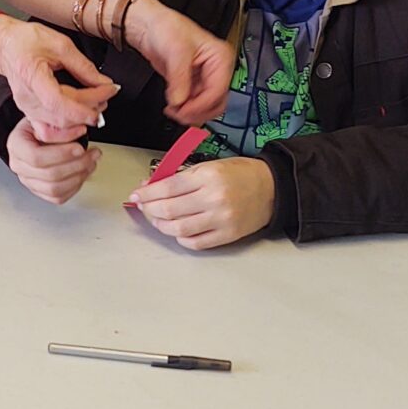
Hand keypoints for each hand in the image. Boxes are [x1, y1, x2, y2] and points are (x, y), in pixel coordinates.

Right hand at [0, 14, 119, 133]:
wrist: (4, 46)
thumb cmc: (25, 41)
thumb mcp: (60, 44)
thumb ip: (83, 66)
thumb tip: (102, 82)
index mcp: (32, 77)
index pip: (59, 103)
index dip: (85, 106)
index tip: (106, 94)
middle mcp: (27, 99)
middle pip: (63, 116)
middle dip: (90, 108)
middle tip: (107, 94)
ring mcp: (27, 109)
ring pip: (57, 128)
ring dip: (81, 120)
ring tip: (97, 106)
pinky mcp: (30, 113)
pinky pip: (49, 131)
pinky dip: (67, 130)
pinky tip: (81, 122)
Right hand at [5, 115, 100, 204]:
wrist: (36, 133)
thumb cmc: (40, 125)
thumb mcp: (46, 117)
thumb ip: (59, 126)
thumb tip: (79, 132)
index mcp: (16, 145)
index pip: (35, 156)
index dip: (61, 154)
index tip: (79, 148)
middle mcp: (19, 166)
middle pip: (49, 175)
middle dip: (77, 165)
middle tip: (93, 154)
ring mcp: (28, 181)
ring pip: (54, 189)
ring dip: (79, 176)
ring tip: (91, 163)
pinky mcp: (39, 191)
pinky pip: (58, 197)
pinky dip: (75, 187)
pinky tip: (83, 174)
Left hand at [124, 0, 234, 124]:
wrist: (150, 26)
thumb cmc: (167, 27)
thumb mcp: (176, 51)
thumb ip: (179, 78)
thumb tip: (180, 101)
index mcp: (221, 57)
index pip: (217, 91)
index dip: (200, 105)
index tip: (184, 110)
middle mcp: (216, 69)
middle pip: (216, 102)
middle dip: (197, 111)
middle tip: (180, 113)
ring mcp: (204, 77)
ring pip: (205, 106)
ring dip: (190, 111)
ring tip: (174, 109)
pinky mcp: (192, 83)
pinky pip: (194, 103)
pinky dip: (185, 108)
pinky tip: (173, 105)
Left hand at [127, 157, 275, 250]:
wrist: (271, 188)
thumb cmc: (241, 174)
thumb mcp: (209, 166)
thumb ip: (181, 177)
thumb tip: (152, 186)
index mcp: (208, 176)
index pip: (167, 187)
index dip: (146, 193)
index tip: (136, 195)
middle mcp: (214, 198)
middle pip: (169, 210)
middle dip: (150, 209)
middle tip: (144, 207)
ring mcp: (221, 219)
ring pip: (179, 229)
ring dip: (161, 225)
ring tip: (157, 219)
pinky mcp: (227, 235)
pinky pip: (195, 243)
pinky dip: (180, 238)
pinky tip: (177, 231)